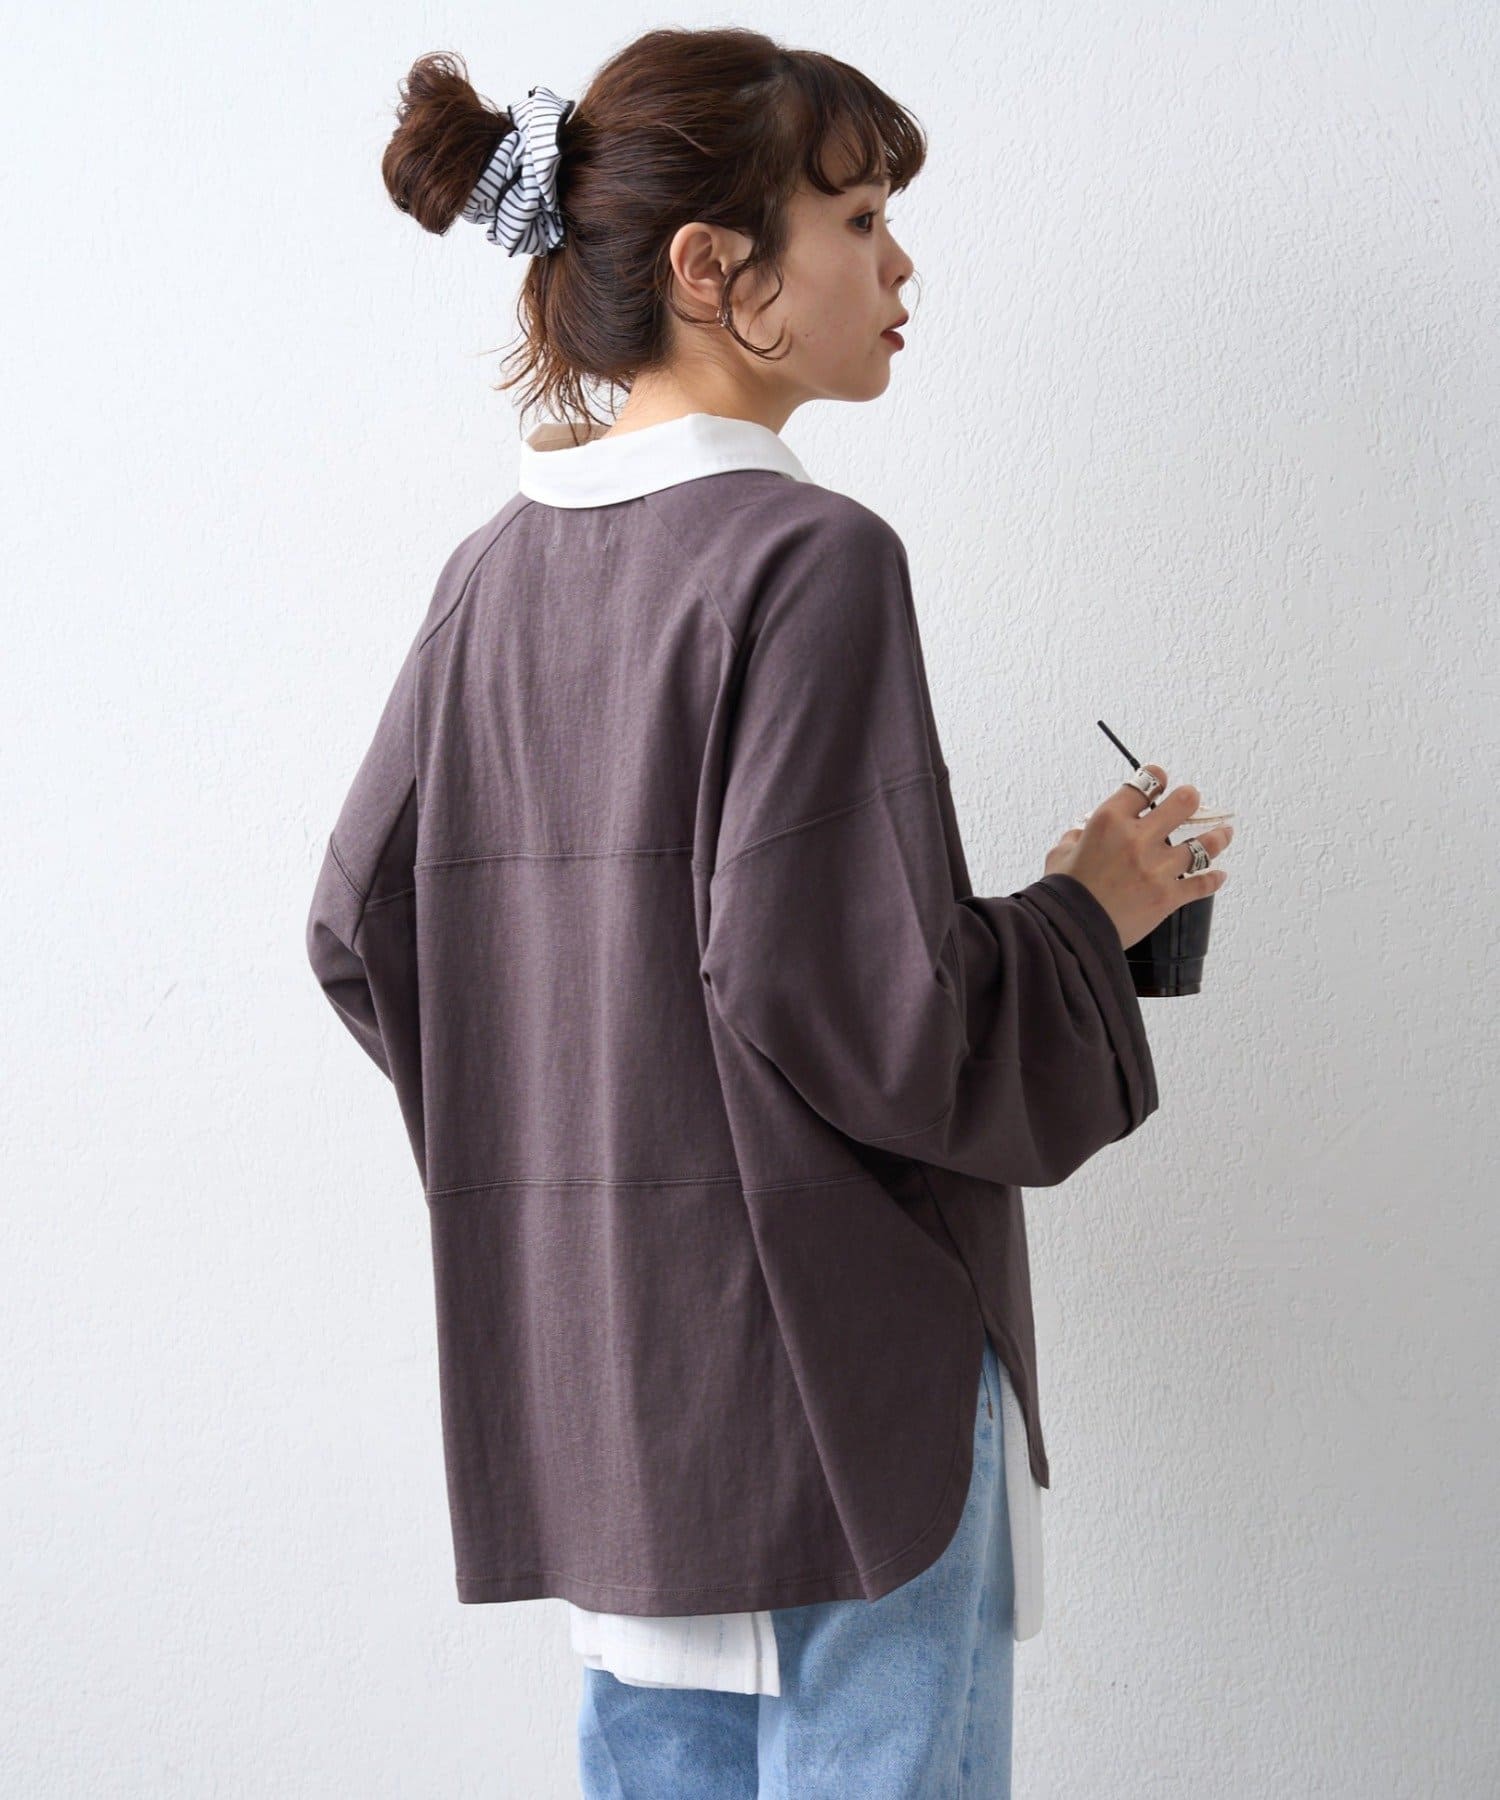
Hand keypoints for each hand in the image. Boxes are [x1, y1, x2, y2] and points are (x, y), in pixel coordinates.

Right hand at [1044, 766, 1233, 950]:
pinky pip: (1202, 884)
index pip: (1143, 784)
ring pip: (1203, 844)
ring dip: (1217, 837)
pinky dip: (1213, 880)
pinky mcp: (1168, 896)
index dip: (1156, 777)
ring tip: (1225, 833)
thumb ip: (1075, 839)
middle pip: (1183, 803)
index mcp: (1109, 822)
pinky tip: (1219, 875)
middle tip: (1191, 800)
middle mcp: (1137, 839)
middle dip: (1189, 798)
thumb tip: (1081, 835)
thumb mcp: (1059, 855)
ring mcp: (1157, 868)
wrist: (1071, 931)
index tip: (1161, 780)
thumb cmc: (1063, 894)